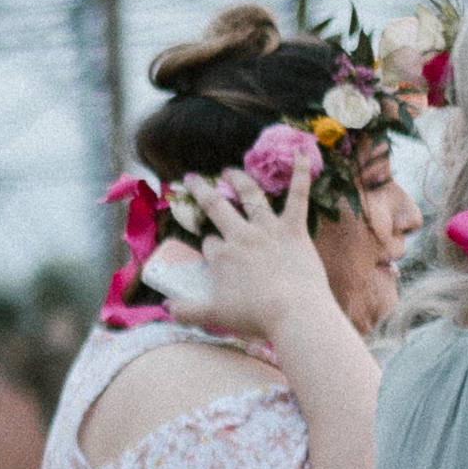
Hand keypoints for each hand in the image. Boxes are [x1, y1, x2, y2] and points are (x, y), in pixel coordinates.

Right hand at [139, 172, 336, 347]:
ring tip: (230, 171)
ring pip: (251, 196)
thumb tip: (166, 308)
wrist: (295, 315)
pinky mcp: (295, 229)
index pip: (209, 244)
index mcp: (221, 256)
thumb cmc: (255, 317)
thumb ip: (186, 311)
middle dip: (203, 192)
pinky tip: (301, 152)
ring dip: (239, 180)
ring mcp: (268, 229)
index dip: (211, 249)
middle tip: (194, 180)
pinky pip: (298, 196)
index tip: (215, 257)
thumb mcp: (214, 316)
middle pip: (217, 208)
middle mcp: (241, 236)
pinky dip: (301, 173)